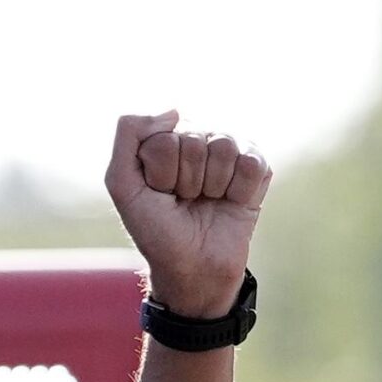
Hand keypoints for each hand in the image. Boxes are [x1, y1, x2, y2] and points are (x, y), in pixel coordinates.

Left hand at [105, 111, 271, 319]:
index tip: (160, 195)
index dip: (161, 175)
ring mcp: (230, 153)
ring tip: (206, 202)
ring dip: (212, 186)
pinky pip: (252, 164)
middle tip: (185, 202)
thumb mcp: (123, 185)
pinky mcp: (257, 171)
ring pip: (225, 148)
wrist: (192, 270)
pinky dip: (239, 192)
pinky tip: (230, 203)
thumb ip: (128, 135)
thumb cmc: (156, 231)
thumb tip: (174, 111)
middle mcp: (199, 139)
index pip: (166, 139)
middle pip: (196, 141)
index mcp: (167, 137)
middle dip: (187, 181)